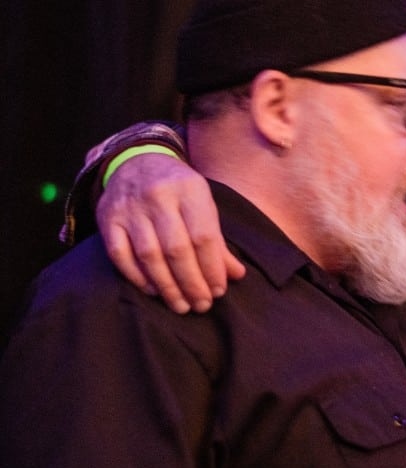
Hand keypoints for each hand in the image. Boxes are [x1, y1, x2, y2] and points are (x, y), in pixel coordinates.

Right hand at [97, 151, 244, 312]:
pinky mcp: (107, 218)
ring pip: (149, 255)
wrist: (136, 162)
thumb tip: (236, 275)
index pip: (204, 237)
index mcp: (189, 189)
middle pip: (177, 249)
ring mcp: (130, 207)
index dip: (212, 268)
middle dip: (192, 283)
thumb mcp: (204, 204)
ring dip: (167, 286)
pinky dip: (137, 277)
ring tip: (181, 305)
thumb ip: (218, 241)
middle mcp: (158, 196)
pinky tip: (154, 291)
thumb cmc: (179, 190)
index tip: (219, 291)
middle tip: (202, 305)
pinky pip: (120, 255)